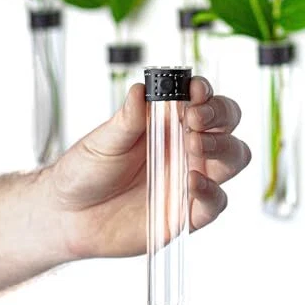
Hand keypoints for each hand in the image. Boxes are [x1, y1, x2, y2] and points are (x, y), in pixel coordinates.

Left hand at [46, 77, 250, 259]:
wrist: (70, 215)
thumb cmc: (86, 172)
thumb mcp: (103, 141)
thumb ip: (127, 119)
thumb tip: (142, 90)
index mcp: (167, 124)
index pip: (201, 100)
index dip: (204, 92)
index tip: (194, 89)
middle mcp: (185, 148)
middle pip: (226, 124)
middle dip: (220, 115)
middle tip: (194, 117)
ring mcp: (191, 179)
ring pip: (233, 157)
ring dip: (222, 147)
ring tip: (193, 144)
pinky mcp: (188, 213)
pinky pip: (216, 202)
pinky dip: (211, 190)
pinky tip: (191, 181)